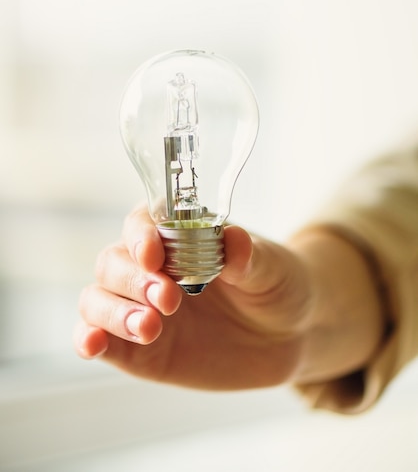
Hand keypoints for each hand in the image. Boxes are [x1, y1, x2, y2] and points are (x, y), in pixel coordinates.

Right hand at [74, 207, 314, 389]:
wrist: (288, 336)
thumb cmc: (277, 286)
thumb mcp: (273, 268)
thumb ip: (250, 257)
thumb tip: (233, 239)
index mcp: (179, 236)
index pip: (143, 224)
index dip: (141, 235)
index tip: (154, 254)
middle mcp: (152, 268)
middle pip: (114, 261)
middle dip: (133, 279)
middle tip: (168, 299)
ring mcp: (141, 307)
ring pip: (98, 299)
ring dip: (112, 311)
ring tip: (149, 328)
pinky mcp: (139, 349)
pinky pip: (103, 340)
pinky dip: (89, 339)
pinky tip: (93, 345)